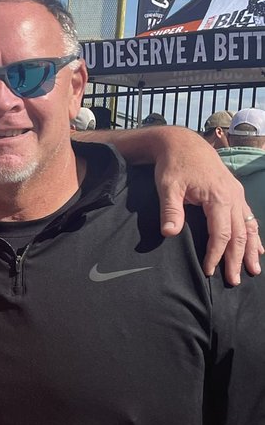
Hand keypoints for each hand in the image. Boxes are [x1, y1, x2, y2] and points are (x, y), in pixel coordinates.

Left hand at [152, 130, 261, 282]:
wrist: (182, 143)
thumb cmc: (173, 165)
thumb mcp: (167, 186)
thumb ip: (170, 210)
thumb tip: (169, 233)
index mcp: (218, 198)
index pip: (220, 234)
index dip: (216, 254)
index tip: (208, 271)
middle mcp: (233, 197)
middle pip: (238, 234)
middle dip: (237, 259)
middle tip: (234, 281)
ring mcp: (236, 194)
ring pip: (248, 227)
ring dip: (250, 249)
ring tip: (253, 270)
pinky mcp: (235, 192)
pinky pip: (248, 217)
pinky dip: (253, 234)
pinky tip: (258, 248)